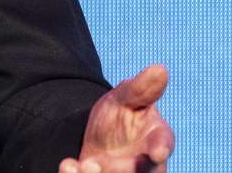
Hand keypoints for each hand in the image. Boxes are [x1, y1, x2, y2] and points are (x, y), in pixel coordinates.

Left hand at [58, 64, 174, 172]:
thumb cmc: (120, 116)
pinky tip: (68, 165)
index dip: (160, 148)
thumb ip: (141, 89)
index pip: (163, 144)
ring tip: (85, 165)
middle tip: (98, 163)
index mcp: (156, 140)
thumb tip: (159, 68)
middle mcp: (144, 166)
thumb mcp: (125, 98)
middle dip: (121, 170)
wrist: (97, 136)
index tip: (157, 152)